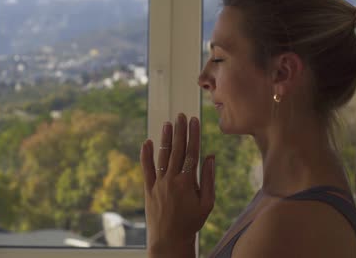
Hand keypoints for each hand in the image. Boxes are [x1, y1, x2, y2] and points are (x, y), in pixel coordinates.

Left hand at [141, 113, 214, 256]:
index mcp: (187, 182)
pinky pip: (146, 169)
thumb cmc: (192, 222)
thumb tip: (210, 156)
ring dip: (165, 138)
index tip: (194, 120)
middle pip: (176, 150)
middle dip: (179, 131)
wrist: (169, 240)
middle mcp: (171, 179)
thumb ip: (208, 179)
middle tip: (181, 115)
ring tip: (168, 123)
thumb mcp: (207, 203)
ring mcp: (158, 183)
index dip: (193, 134)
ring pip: (162, 156)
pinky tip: (146, 142)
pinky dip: (145, 155)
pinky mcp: (148, 189)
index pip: (192, 152)